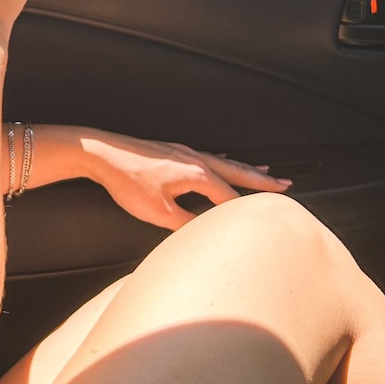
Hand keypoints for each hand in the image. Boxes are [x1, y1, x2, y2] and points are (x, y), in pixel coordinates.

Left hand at [81, 130, 292, 229]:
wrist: (100, 153)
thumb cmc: (126, 180)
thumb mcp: (158, 212)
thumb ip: (186, 224)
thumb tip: (203, 233)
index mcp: (196, 173)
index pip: (230, 196)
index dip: (246, 210)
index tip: (267, 220)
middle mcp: (195, 158)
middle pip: (236, 171)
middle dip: (260, 180)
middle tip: (285, 184)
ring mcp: (183, 152)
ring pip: (223, 161)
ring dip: (244, 168)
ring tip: (263, 171)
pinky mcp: (170, 150)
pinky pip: (205, 156)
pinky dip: (221, 160)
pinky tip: (220, 160)